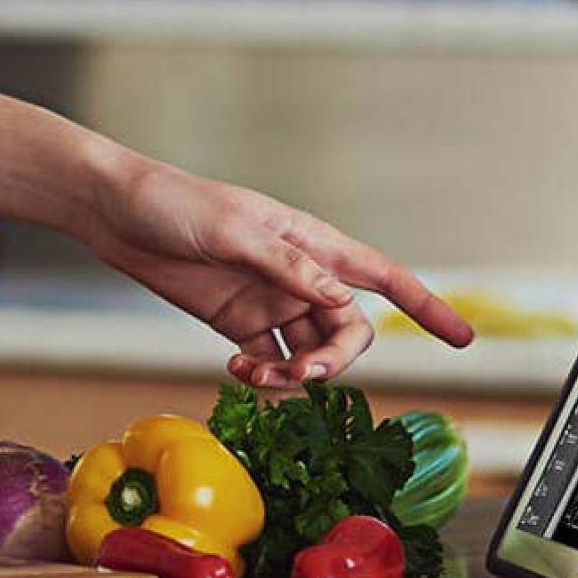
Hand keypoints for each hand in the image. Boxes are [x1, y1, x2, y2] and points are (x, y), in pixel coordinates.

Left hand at [80, 153, 474, 386]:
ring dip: (296, 374)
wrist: (115, 212)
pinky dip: (267, 375)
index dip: (423, 304)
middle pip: (347, 329)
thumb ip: (285, 265)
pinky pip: (273, 359)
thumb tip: (339, 298)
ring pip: (310, 351)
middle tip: (301, 376)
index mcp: (307, 240)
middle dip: (337, 359)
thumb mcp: (231, 229)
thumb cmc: (173, 202)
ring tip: (258, 374)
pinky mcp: (237, 321)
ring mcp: (268, 299)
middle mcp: (295, 273)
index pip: (380, 273)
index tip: (462, 338)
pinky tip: (242, 371)